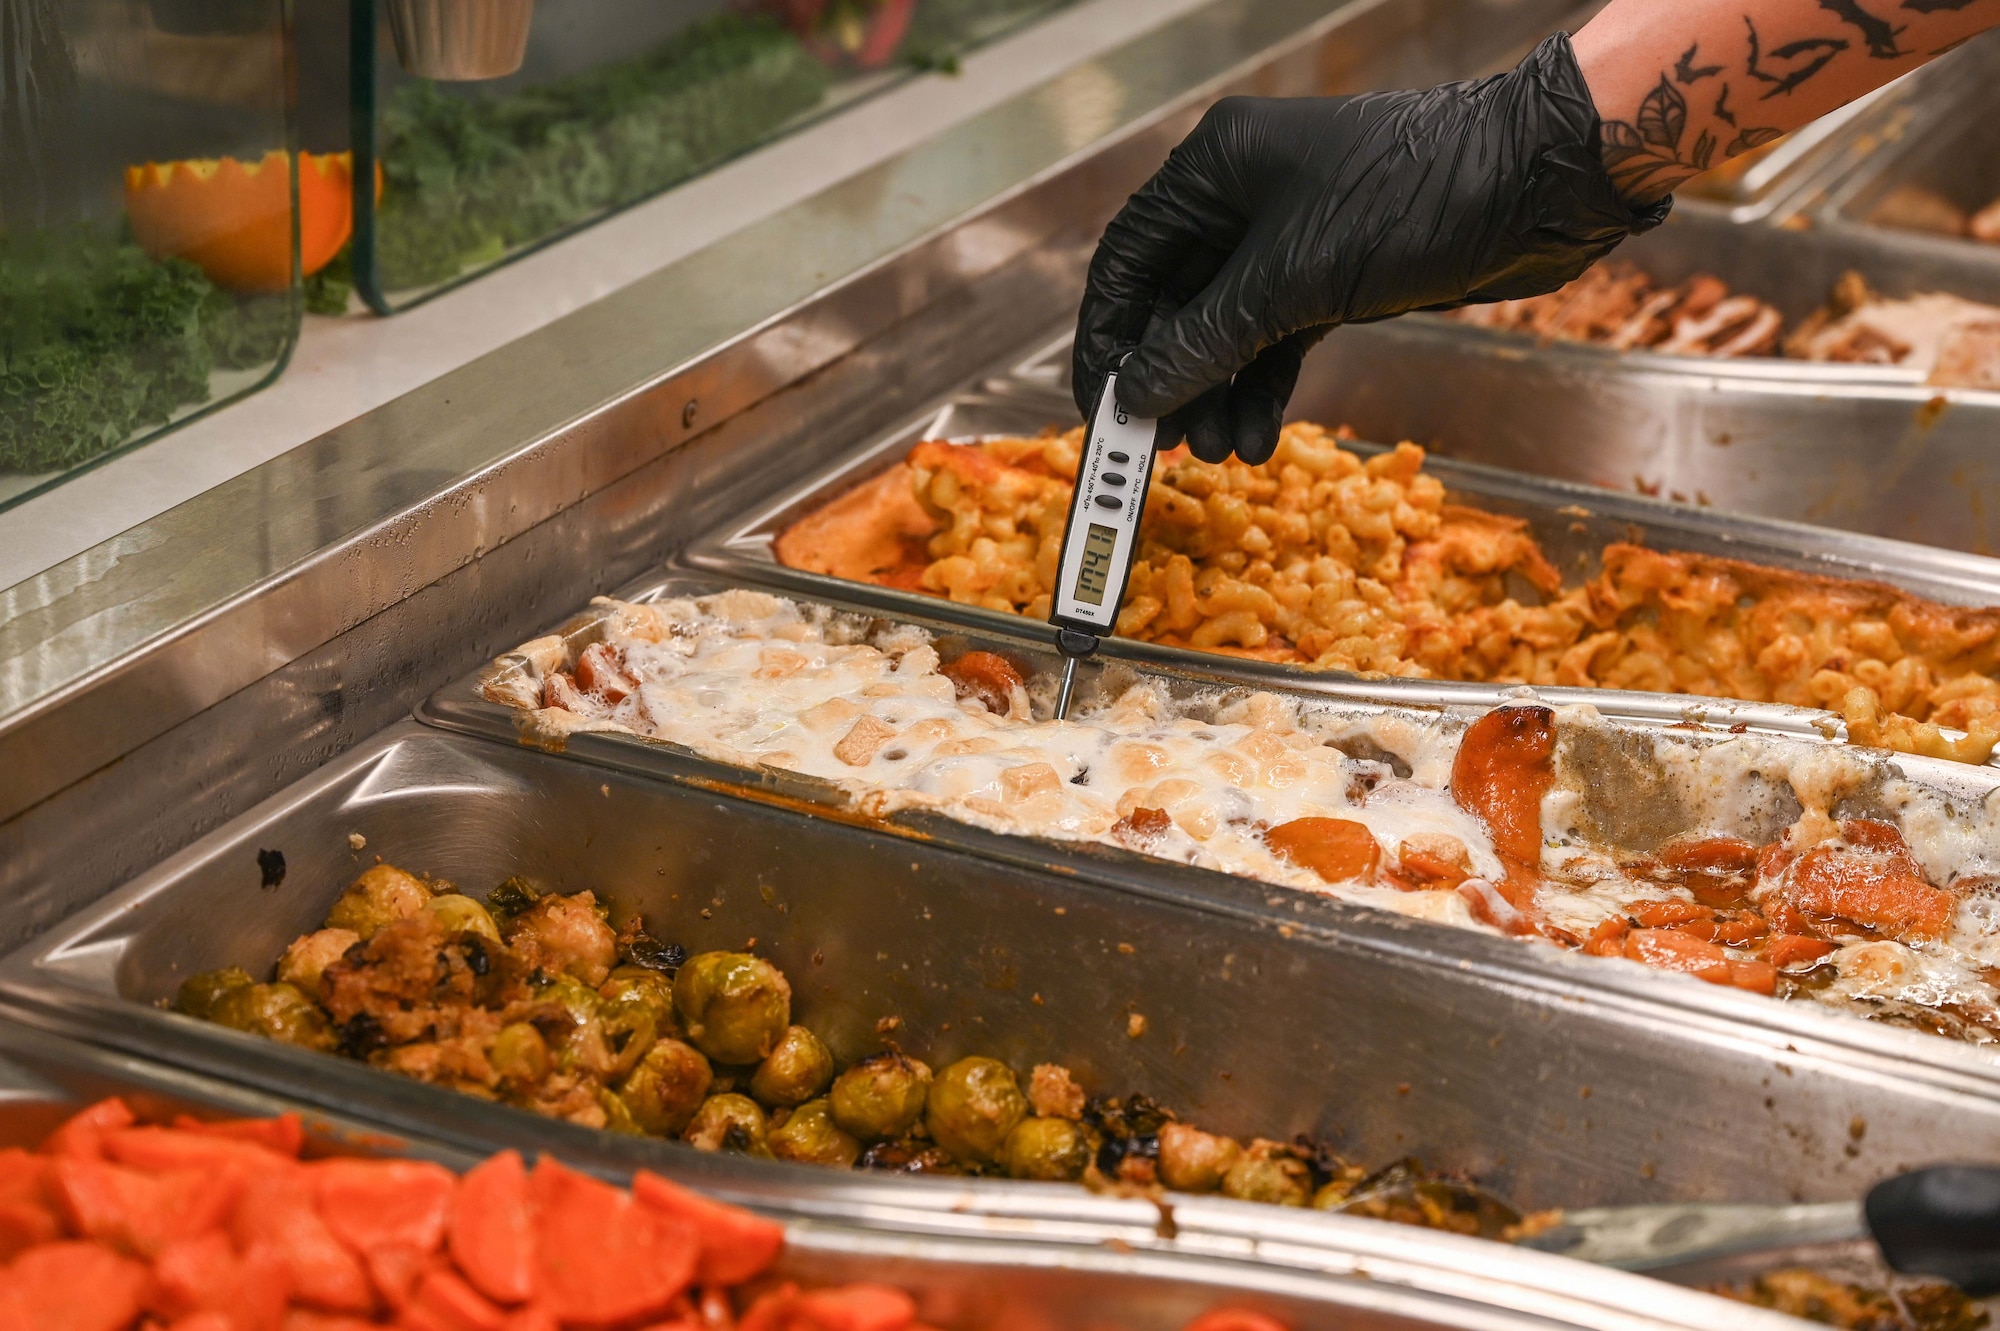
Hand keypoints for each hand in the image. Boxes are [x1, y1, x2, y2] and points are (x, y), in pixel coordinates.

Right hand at [1072, 34, 1666, 463]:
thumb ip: (1205, 340)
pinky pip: (1274, 338)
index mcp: (1215, 168)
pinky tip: (1258, 435)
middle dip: (1167, 379)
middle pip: (1173, 302)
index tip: (1100, 408)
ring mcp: (1290, 236)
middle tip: (1160, 447)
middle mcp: (1243, 196)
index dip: (1107, 339)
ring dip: (1216, 394)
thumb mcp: (1292, 280)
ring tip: (1218, 452)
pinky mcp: (1331, 273)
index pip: (1127, 260)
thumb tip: (1137, 393)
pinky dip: (1263, 386)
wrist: (1537, 184)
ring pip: (1225, 329)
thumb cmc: (1415, 201)